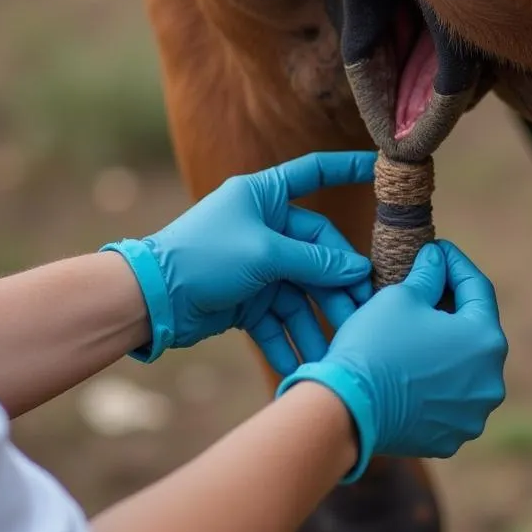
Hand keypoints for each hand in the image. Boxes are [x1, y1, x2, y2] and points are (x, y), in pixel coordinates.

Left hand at [101, 151, 376, 369]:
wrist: (150, 299)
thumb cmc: (204, 257)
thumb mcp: (265, 254)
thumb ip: (315, 261)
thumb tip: (359, 269)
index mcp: (264, 197)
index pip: (315, 173)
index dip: (348, 168)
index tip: (381, 168)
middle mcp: (264, 227)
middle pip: (317, 250)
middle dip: (338, 284)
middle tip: (363, 310)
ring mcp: (257, 264)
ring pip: (301, 292)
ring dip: (317, 320)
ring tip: (338, 348)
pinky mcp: (247, 299)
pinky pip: (278, 319)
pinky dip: (289, 340)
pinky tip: (306, 364)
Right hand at [276, 240, 507, 479]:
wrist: (346, 410)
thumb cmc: (376, 345)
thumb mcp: (401, 296)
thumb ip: (428, 274)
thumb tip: (436, 260)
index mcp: (486, 340)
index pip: (477, 288)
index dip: (455, 263)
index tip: (438, 250)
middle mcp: (491, 380)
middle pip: (475, 331)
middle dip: (453, 306)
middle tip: (428, 286)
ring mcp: (472, 414)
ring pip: (464, 369)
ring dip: (445, 347)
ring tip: (417, 330)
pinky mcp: (450, 437)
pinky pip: (448, 399)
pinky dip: (435, 382)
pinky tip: (411, 368)